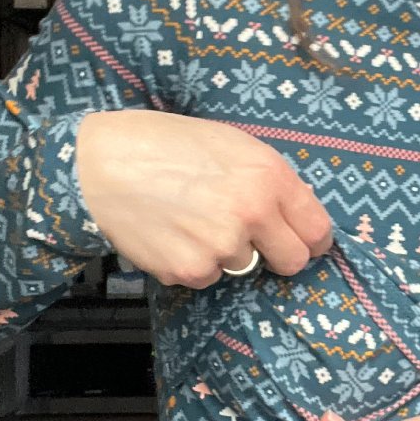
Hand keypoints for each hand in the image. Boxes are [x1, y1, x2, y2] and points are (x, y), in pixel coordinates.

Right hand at [75, 110, 331, 286]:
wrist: (102, 162)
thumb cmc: (168, 143)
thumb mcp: (233, 144)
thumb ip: (270, 179)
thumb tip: (296, 212)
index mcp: (269, 176)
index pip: (318, 229)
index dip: (313, 238)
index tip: (305, 240)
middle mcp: (252, 213)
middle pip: (293, 262)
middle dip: (279, 254)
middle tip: (253, 237)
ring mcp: (221, 246)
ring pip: (244, 268)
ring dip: (228, 253)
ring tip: (195, 220)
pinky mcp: (189, 270)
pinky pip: (207, 277)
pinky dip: (194, 262)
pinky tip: (173, 233)